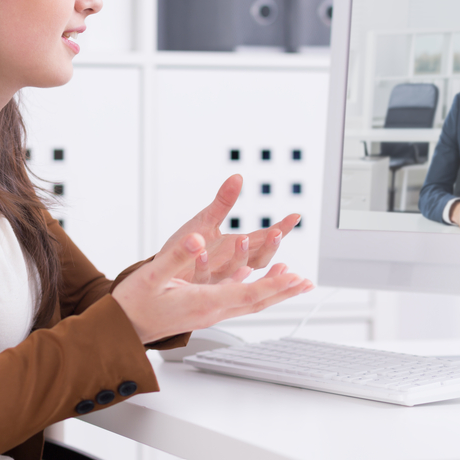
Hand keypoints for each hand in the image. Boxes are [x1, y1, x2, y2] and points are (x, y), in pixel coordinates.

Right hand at [112, 232, 313, 343]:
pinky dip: (251, 293)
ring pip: (247, 304)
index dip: (274, 285)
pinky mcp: (201, 313)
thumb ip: (178, 255)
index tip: (295, 277)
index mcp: (203, 302)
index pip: (248, 294)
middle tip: (306, 283)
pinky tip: (252, 283)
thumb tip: (200, 238)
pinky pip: (235, 303)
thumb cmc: (132, 303)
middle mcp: (210, 312)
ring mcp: (207, 315)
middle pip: (256, 302)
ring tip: (290, 283)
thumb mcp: (153, 275)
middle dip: (283, 292)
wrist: (119, 330)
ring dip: (271, 293)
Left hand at [160, 175, 300, 284]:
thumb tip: (238, 176)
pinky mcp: (194, 282)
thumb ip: (223, 202)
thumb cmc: (188, 247)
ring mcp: (215, 276)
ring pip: (234, 270)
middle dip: (268, 247)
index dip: (281, 230)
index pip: (265, 239)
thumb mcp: (206, 219)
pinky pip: (201, 275)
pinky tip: (200, 252)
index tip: (295, 216)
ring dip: (240, 257)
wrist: (163, 270)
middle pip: (259, 260)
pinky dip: (202, 265)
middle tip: (275, 233)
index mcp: (237, 250)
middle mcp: (231, 265)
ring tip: (242, 239)